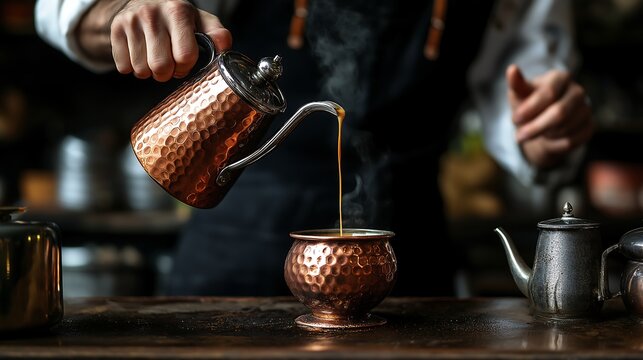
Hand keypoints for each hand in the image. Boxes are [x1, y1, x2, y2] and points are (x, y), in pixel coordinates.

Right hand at [78, 0, 231, 81]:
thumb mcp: (200, 21)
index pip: (185, 56)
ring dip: (150, 72)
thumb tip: (223, 48)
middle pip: (161, 67)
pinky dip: (133, 68)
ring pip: (141, 70)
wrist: (144, 1)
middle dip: (167, 73)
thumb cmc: (178, 18)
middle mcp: (152, 14)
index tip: (184, 62)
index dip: (186, 67)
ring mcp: (131, 21)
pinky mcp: (115, 29)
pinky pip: (124, 67)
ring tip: (154, 59)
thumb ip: (216, 34)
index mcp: (178, 12)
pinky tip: (140, 56)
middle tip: (169, 65)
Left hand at [506, 64, 593, 168]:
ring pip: (565, 129)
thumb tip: (512, 69)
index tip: (514, 119)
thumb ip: (516, 84)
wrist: (541, 120)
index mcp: (560, 77)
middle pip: (560, 113)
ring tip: (533, 132)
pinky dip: (554, 144)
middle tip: (518, 137)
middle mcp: (577, 92)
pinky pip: (571, 141)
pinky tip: (546, 138)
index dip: (531, 108)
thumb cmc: (528, 103)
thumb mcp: (519, 94)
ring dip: (544, 135)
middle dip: (536, 127)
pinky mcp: (589, 127)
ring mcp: (586, 109)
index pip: (549, 93)